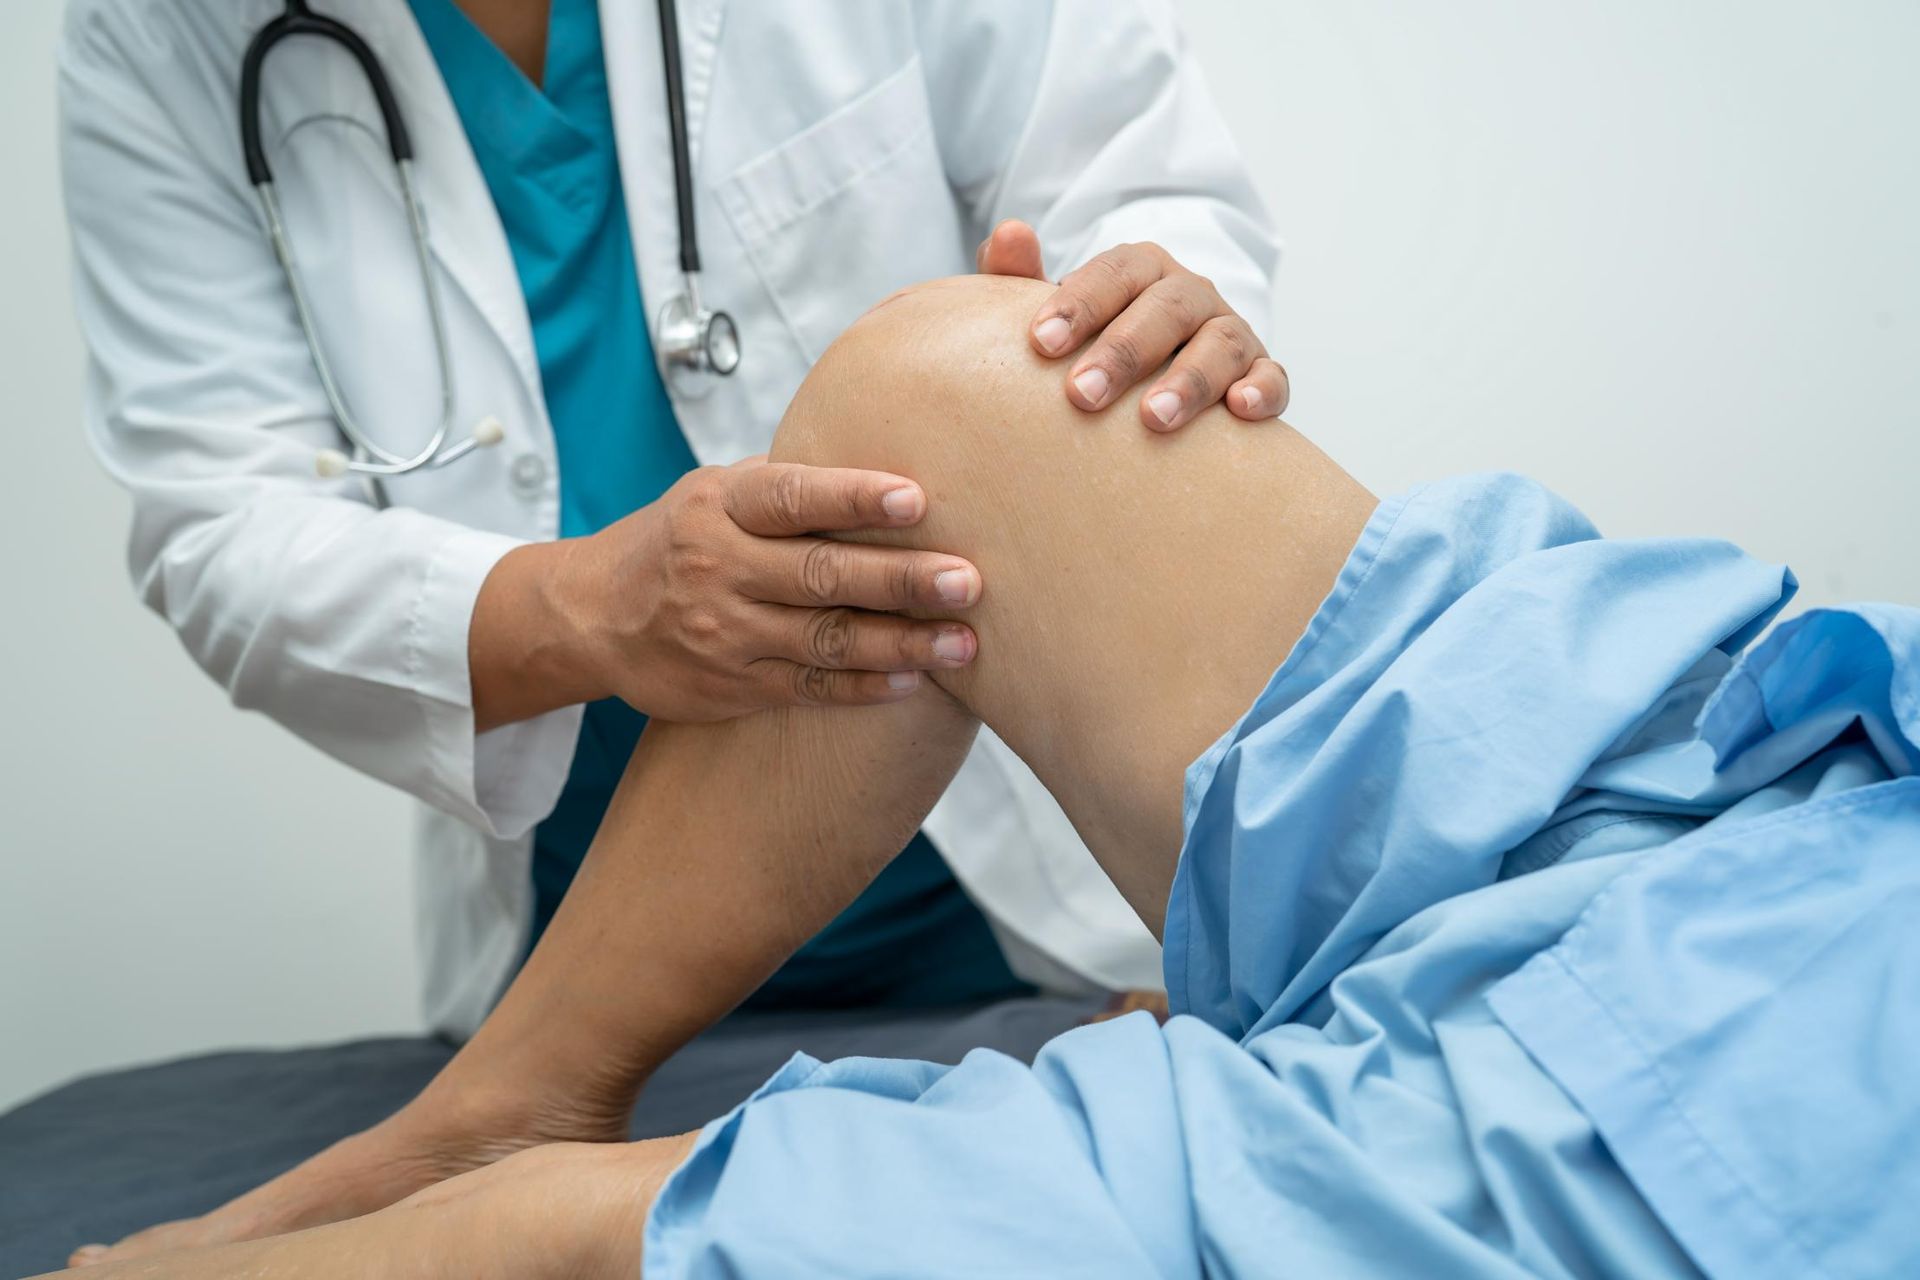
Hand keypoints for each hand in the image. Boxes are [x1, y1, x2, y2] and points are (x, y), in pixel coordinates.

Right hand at [545, 457, 979, 721]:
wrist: (593, 615)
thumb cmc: (682, 538)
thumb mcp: (716, 492)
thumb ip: (789, 485)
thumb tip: (889, 454)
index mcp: (720, 505)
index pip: (791, 496)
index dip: (853, 498)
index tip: (915, 499)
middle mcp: (719, 566)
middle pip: (820, 574)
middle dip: (900, 579)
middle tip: (967, 580)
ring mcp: (724, 632)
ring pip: (824, 640)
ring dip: (901, 643)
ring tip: (965, 642)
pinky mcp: (731, 686)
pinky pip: (809, 689)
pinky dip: (864, 687)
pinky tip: (915, 679)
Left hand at [977, 218, 1289, 431]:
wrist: (1147, 377)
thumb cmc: (1089, 344)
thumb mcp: (1055, 312)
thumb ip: (1020, 277)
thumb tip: (1009, 235)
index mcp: (1140, 270)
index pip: (1114, 273)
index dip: (1079, 304)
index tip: (1039, 344)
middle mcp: (1189, 294)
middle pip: (1165, 308)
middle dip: (1124, 351)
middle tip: (1082, 395)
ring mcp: (1229, 332)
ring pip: (1220, 344)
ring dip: (1189, 379)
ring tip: (1154, 418)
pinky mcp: (1258, 373)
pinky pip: (1272, 377)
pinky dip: (1262, 390)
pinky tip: (1240, 411)